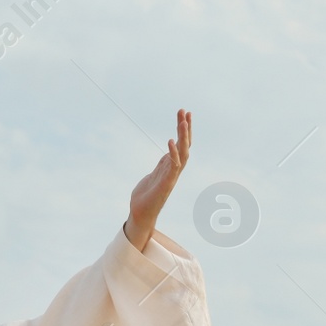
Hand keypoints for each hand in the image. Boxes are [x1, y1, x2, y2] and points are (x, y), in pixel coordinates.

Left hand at [125, 109, 190, 247]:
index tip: (184, 114)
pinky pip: (173, 167)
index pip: (181, 145)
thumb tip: (166, 157)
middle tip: (184, 111)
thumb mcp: (153, 175)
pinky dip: (173, 153)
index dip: (184, 130)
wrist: (140, 215)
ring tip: (182, 121)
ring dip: (183, 137)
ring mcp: (171, 176)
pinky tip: (170, 141)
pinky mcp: (166, 184)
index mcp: (170, 166)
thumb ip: (161, 165)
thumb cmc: (145, 197)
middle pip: (184, 145)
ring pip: (182, 153)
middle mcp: (174, 170)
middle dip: (185, 128)